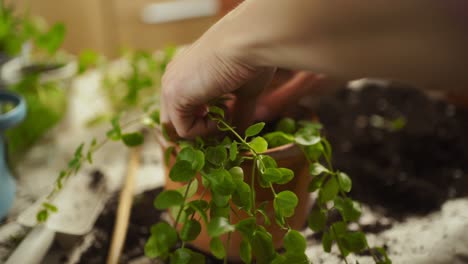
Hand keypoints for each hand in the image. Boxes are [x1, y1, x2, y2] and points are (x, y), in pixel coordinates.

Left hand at [160, 35, 275, 138]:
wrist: (248, 41)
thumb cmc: (250, 58)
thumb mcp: (243, 91)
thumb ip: (237, 112)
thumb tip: (240, 133)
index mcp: (185, 72)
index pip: (182, 108)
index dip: (204, 121)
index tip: (229, 115)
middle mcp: (173, 77)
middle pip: (174, 120)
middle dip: (199, 129)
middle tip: (225, 123)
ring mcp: (170, 85)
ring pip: (177, 127)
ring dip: (205, 130)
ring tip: (228, 113)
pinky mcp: (173, 95)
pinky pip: (184, 130)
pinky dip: (207, 131)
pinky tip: (223, 113)